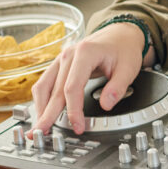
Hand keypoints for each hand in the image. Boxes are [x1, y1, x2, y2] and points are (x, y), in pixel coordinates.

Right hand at [30, 22, 145, 134]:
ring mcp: (60, 59)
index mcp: (85, 53)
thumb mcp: (129, 67)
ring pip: (43, 87)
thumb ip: (117, 87)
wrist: (120, 35)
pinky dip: (42, 99)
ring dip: (40, 108)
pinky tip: (43, 112)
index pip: (72, 87)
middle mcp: (68, 55)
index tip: (78, 126)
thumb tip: (106, 105)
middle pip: (54, 90)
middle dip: (47, 114)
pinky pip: (45, 83)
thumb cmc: (124, 49)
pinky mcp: (58, 65)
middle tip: (40, 133)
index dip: (73, 110)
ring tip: (39, 127)